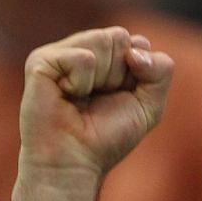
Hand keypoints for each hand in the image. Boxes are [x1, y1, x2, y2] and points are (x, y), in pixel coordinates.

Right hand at [17, 27, 173, 185]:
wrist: (75, 163)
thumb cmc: (107, 138)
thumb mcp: (149, 106)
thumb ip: (161, 71)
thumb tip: (137, 47)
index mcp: (105, 57)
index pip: (136, 43)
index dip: (138, 73)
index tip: (121, 97)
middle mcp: (81, 49)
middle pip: (119, 37)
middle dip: (119, 75)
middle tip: (99, 99)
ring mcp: (59, 53)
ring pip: (102, 41)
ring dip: (102, 79)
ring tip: (81, 98)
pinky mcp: (41, 60)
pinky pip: (82, 57)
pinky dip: (82, 83)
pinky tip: (67, 96)